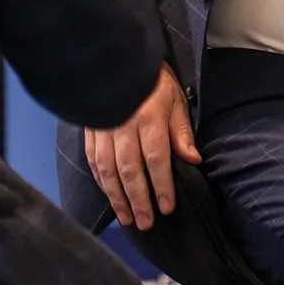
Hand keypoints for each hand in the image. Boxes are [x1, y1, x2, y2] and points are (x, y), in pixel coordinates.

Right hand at [83, 64, 199, 230]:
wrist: (121, 61)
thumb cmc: (154, 82)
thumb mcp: (175, 100)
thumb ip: (181, 132)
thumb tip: (193, 160)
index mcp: (149, 117)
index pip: (156, 159)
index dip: (162, 186)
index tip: (167, 207)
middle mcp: (123, 125)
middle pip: (130, 170)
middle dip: (139, 200)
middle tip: (147, 223)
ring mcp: (103, 128)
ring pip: (108, 170)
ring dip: (118, 198)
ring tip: (128, 219)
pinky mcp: (90, 130)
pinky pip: (94, 161)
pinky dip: (102, 183)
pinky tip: (111, 197)